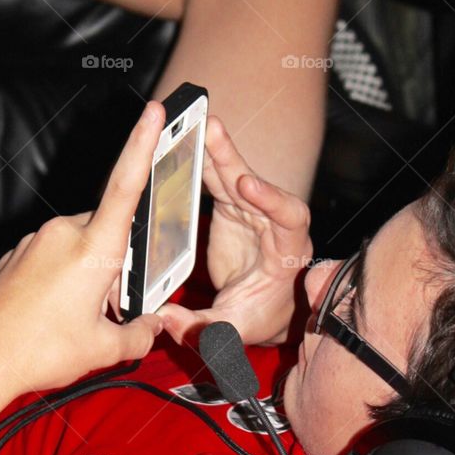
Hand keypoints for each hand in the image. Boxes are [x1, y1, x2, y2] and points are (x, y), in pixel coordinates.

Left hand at [0, 103, 167, 404]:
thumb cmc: (40, 351)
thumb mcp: (104, 349)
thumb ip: (140, 333)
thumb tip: (154, 326)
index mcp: (93, 249)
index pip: (126, 186)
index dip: (143, 146)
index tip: (153, 112)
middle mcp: (63, 235)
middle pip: (106, 234)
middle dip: (116, 266)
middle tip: (109, 310)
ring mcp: (34, 242)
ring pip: (79, 249)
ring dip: (87, 276)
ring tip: (74, 321)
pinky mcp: (15, 255)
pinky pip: (51, 259)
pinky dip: (61, 281)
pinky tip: (51, 316)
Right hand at [157, 116, 311, 346]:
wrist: (267, 310)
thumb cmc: (259, 318)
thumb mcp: (234, 330)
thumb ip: (204, 329)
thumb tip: (164, 319)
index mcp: (287, 252)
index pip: (289, 218)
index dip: (270, 199)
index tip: (246, 185)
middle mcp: (274, 224)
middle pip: (257, 186)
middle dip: (234, 160)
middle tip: (212, 132)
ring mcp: (253, 212)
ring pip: (236, 175)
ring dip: (217, 151)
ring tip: (197, 123)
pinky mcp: (234, 207)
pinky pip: (219, 180)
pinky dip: (204, 160)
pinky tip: (188, 139)